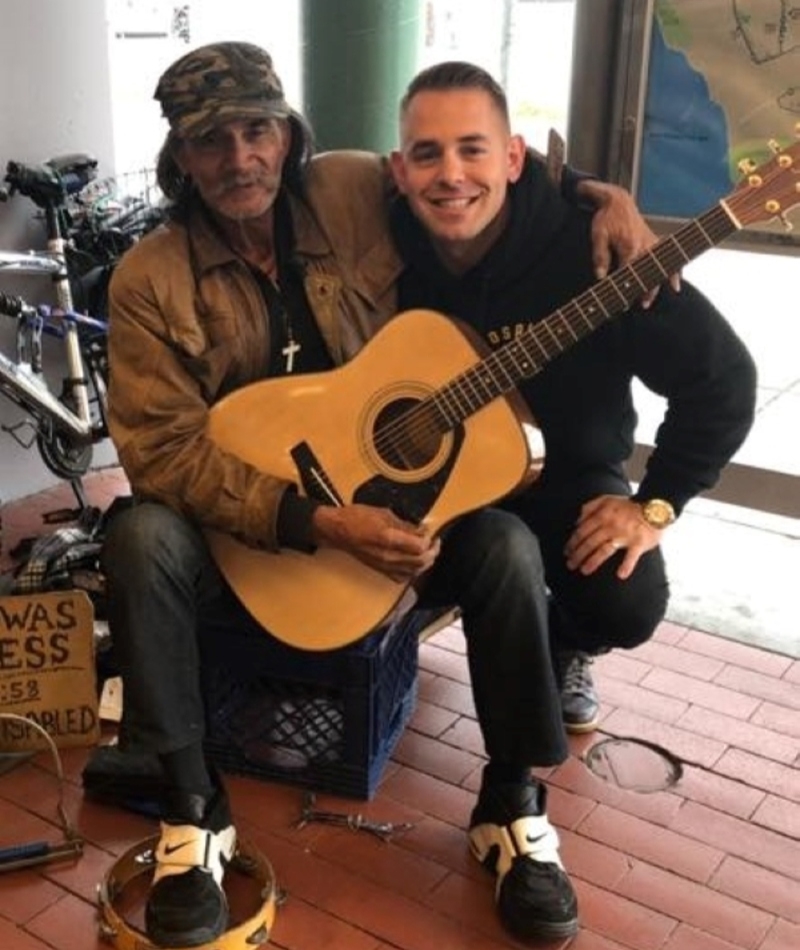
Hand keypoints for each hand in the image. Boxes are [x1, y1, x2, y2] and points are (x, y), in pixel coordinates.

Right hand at [312, 504, 439, 581]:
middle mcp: (387, 556)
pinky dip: (412, 571)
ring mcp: (383, 566)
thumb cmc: (356, 518)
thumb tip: (421, 530)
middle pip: (420, 562)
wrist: (337, 531)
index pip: (420, 547)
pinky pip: (402, 577)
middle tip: (435, 542)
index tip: (429, 532)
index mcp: (388, 538)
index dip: (429, 540)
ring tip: (427, 552)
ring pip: (414, 572)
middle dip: (432, 552)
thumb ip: (405, 524)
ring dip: (424, 563)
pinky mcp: (380, 571)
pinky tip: (412, 562)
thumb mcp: (384, 513)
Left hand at [564, 494, 664, 578]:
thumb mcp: (606, 499)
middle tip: (570, 564)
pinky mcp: (639, 543)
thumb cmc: (629, 505)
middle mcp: (611, 526)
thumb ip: (590, 507)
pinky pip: (631, 556)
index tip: (567, 551)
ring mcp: (625, 535)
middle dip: (577, 554)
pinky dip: (627, 565)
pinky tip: (621, 575)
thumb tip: (577, 521)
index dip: (572, 542)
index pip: (582, 531)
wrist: (655, 507)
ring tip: (584, 570)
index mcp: (602, 515)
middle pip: (589, 542)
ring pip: (604, 550)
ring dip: (592, 561)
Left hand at [577, 179, 680, 307]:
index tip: (623, 304)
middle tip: (642, 306)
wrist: (618, 201)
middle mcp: (644, 246)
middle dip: (645, 291)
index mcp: (629, 246)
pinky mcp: (655, 241)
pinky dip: (674, 271)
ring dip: (656, 286)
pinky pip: (668, 258)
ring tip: (649, 302)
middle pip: (647, 274)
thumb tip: (600, 277)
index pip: (629, 273)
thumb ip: (600, 257)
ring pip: (659, 268)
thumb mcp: (598, 236)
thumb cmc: (607, 218)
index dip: (626, 290)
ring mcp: (652, 244)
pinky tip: (675, 286)